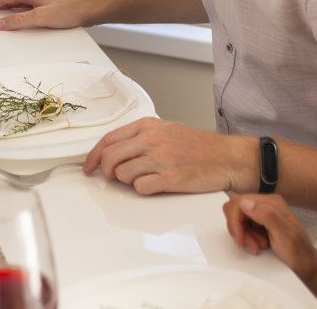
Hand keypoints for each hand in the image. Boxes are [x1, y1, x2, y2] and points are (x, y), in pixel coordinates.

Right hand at [0, 0, 96, 29]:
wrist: (87, 8)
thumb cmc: (68, 10)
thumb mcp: (40, 18)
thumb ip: (19, 21)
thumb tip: (2, 23)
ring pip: (18, 3)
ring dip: (10, 12)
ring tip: (4, 23)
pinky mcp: (45, 1)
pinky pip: (27, 6)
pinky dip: (20, 13)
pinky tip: (22, 21)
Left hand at [82, 118, 254, 193]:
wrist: (227, 157)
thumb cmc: (199, 146)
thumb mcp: (167, 130)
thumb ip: (141, 136)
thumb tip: (116, 150)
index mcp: (148, 126)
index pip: (108, 139)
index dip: (93, 156)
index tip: (89, 167)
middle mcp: (151, 140)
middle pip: (110, 157)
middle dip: (106, 171)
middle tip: (112, 178)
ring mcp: (159, 159)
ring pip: (122, 174)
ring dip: (127, 181)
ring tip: (143, 179)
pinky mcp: (169, 178)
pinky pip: (140, 188)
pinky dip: (143, 190)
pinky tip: (155, 185)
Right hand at [222, 195, 316, 286]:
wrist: (306, 265)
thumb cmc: (299, 253)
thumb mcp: (286, 236)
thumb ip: (267, 216)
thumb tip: (245, 203)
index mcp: (272, 203)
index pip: (239, 203)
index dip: (235, 222)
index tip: (240, 239)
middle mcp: (266, 204)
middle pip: (235, 208)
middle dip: (238, 228)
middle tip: (251, 243)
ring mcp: (262, 212)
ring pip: (237, 217)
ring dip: (243, 234)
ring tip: (258, 245)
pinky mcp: (259, 221)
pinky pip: (241, 225)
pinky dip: (246, 237)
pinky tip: (257, 244)